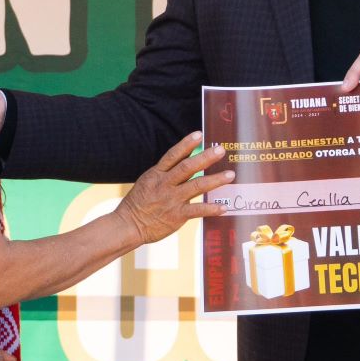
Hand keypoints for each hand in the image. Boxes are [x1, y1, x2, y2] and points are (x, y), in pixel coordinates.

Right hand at [115, 132, 232, 245]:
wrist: (129, 225)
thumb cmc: (139, 203)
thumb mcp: (147, 181)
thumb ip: (165, 173)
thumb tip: (185, 161)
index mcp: (156, 174)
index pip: (173, 155)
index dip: (186, 144)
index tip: (199, 134)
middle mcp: (165, 184)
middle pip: (187, 167)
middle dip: (205, 158)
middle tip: (221, 150)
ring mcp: (171, 200)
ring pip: (196, 186)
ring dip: (215, 180)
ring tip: (230, 175)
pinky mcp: (177, 215)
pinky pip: (198, 210)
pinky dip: (211, 208)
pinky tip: (223, 207)